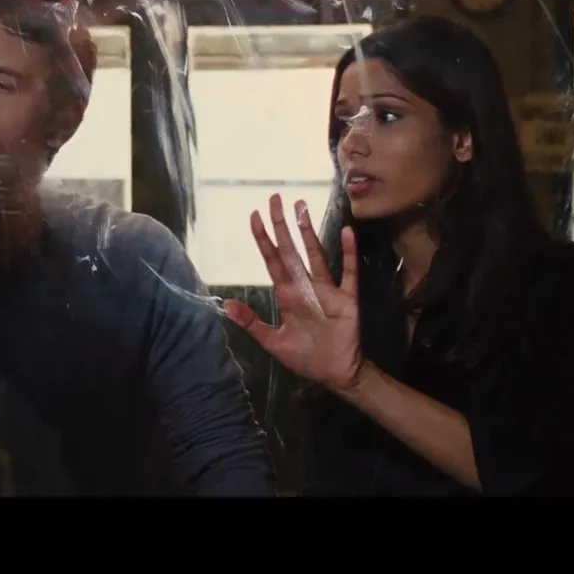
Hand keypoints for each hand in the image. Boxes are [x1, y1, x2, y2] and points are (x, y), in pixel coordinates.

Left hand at [224, 195, 363, 392]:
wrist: (335, 374)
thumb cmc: (305, 357)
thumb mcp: (273, 342)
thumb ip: (252, 323)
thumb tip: (226, 306)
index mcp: (287, 295)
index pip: (272, 260)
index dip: (263, 239)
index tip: (255, 216)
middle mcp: (304, 286)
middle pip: (290, 250)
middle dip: (281, 225)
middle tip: (275, 199)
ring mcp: (326, 289)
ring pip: (315, 254)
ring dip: (308, 232)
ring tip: (301, 208)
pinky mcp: (346, 298)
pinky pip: (348, 272)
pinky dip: (348, 252)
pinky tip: (347, 233)